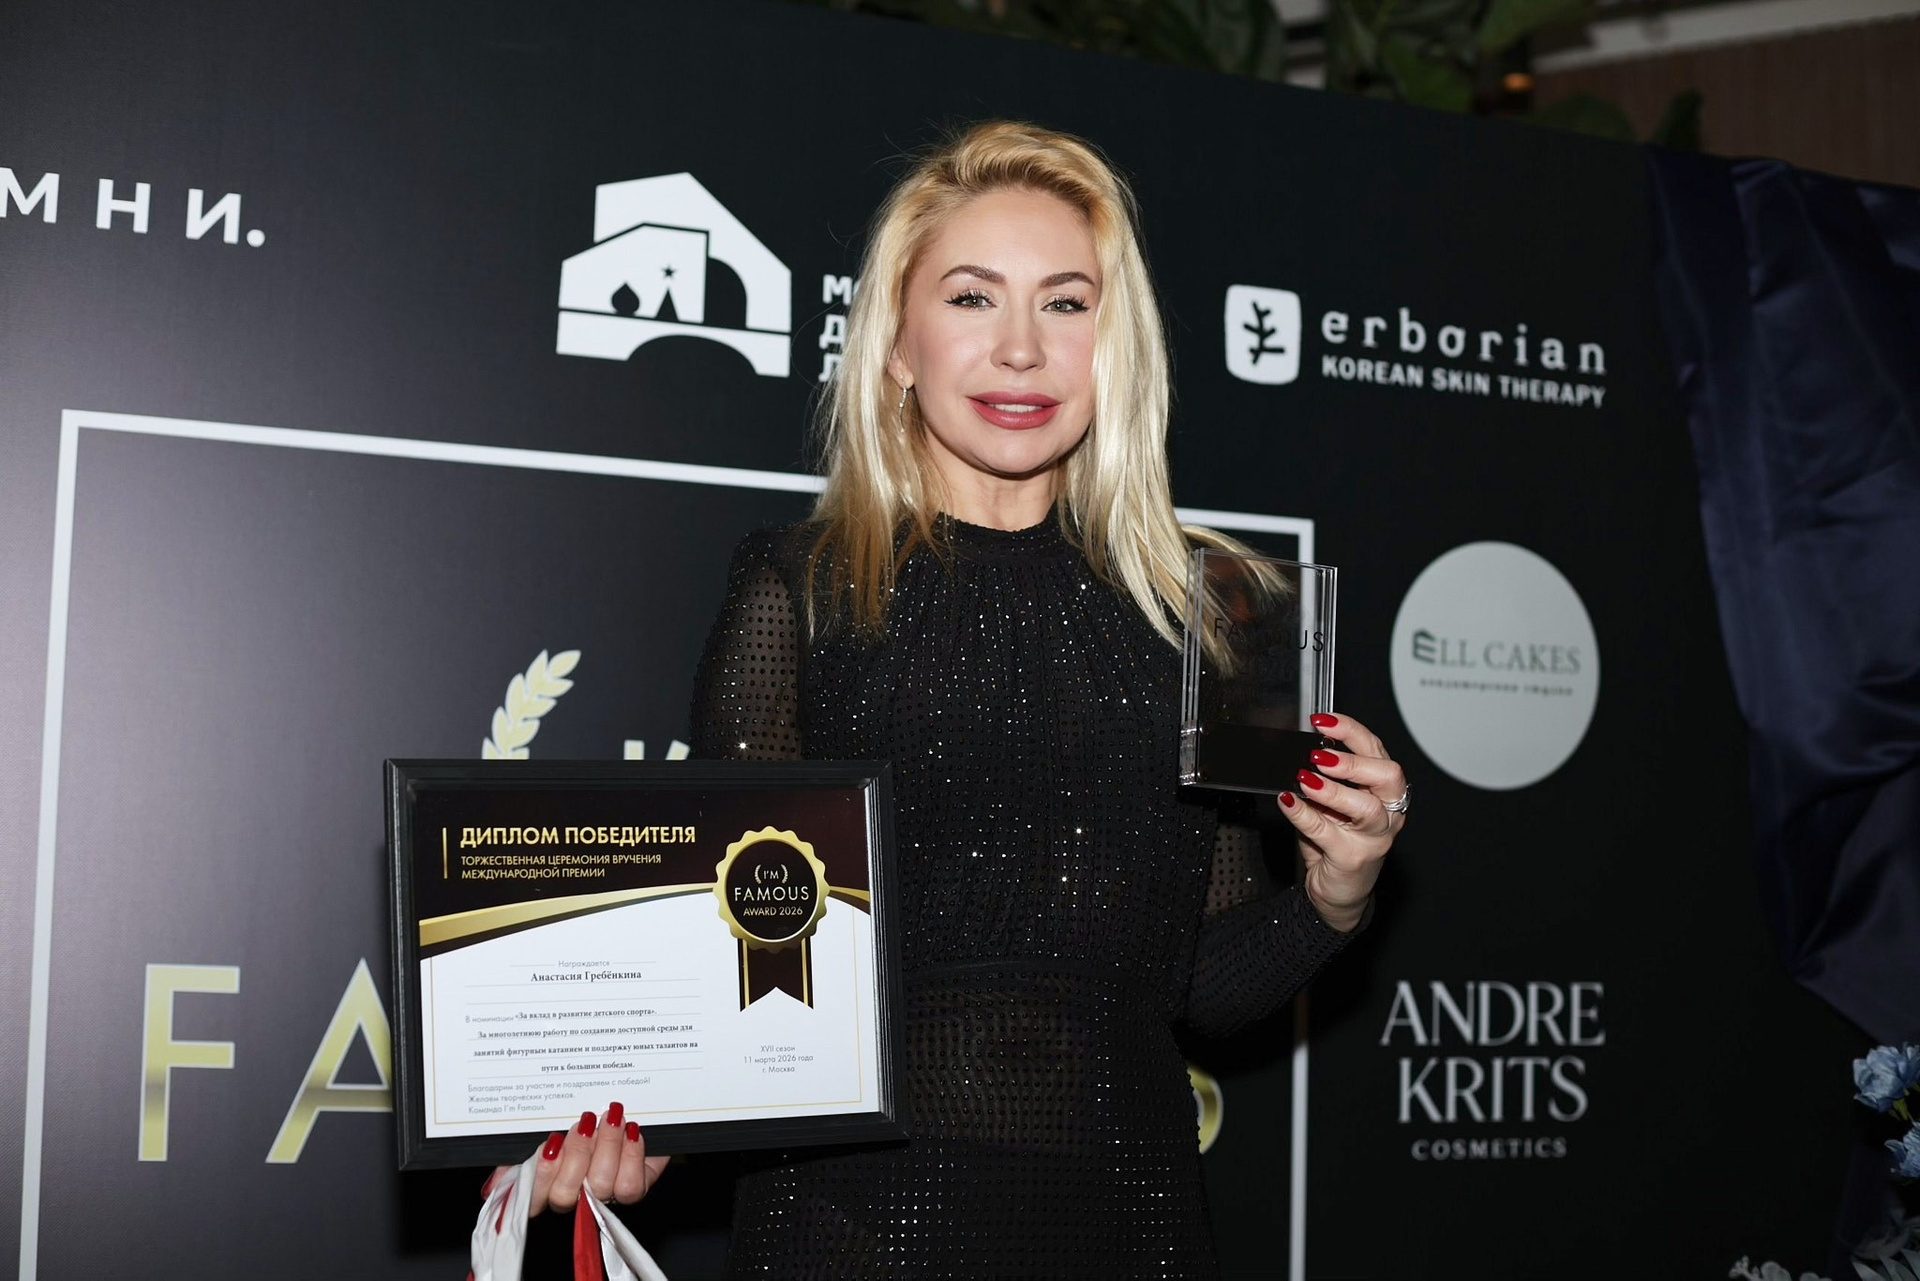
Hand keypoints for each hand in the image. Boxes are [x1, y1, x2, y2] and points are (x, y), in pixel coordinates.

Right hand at [486, 1102, 669, 1216]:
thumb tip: (492, 1187)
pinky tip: (631, 1130)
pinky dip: (631, 1153)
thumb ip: (516, 1156)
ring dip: (606, 1145)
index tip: (551, 1144)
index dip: (541, 1176)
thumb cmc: (587, 1118)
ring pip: (598, 1186)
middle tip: (584, 1122)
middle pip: (563, 1196)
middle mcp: (574, 1196)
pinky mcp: (635, 1188)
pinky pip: (630, 1186)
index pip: (531, 1200)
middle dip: (575, 1154)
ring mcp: (604, 1195)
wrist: (636, 1104)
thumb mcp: (546, 1127)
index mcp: (547, 1184)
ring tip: (610, 1117)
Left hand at [1276, 712, 1405, 931]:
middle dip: (1353, 761)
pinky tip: (1287, 801)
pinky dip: (1303, 814)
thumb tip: (1298, 748)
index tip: (1322, 721)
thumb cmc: (1336, 840)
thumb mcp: (1332, 803)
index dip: (1351, 731)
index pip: (1376, 750)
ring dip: (1333, 789)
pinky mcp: (1353, 858)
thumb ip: (1323, 777)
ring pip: (1366, 808)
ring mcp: (1374, 838)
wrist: (1339, 890)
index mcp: (1384, 790)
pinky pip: (1327, 832)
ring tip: (1305, 779)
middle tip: (1319, 756)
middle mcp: (1388, 812)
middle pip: (1388, 776)